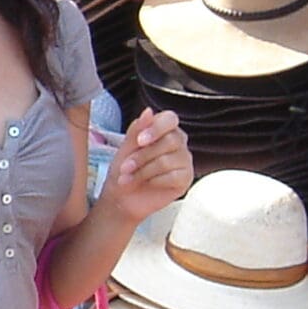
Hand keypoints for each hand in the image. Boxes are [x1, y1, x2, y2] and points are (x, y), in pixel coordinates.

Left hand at [97, 109, 193, 226]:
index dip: (156, 128)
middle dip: (142, 156)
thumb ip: (137, 128)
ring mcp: (184, 161)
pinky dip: (155, 181)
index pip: (170, 119)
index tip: (139, 141)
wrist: (121, 197)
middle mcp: (178, 142)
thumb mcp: (126, 147)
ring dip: (144, 171)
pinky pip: (174, 176)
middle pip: (169, 141)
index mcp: (164, 129)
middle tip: (126, 167)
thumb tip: (149, 111)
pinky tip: (147, 184)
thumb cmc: (124, 169)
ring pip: (168, 161)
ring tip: (129, 178)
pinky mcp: (186, 178)